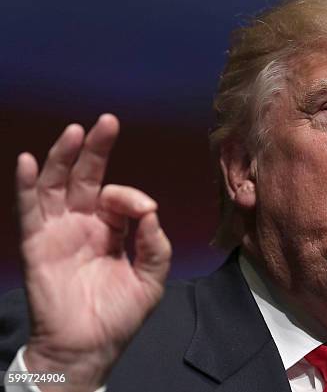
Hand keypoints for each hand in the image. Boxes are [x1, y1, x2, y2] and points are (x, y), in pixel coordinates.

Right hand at [15, 114, 171, 390]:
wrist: (87, 347)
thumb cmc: (119, 315)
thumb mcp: (151, 279)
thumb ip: (155, 244)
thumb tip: (150, 210)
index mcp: (114, 229)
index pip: (121, 197)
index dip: (132, 197)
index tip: (144, 210)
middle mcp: (86, 223)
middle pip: (88, 177)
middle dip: (97, 149)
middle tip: (107, 121)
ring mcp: (60, 230)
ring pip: (58, 185)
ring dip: (64, 157)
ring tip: (75, 131)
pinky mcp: (38, 243)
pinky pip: (30, 210)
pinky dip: (27, 185)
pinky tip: (29, 161)